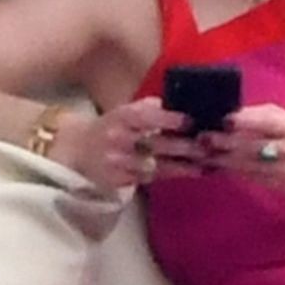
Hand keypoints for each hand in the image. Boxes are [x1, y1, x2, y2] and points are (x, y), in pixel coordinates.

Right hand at [52, 97, 202, 192]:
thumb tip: (182, 105)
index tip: (192, 121)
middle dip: (185, 147)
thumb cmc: (110, 127)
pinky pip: (150, 179)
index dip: (170, 119)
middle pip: (156, 144)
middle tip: (208, 147)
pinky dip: (171, 176)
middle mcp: (119, 138)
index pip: (147, 116)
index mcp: (122, 116)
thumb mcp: (125, 111)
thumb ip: (150, 108)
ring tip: (205, 165)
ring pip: (156, 165)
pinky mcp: (120, 179)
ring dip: (183, 166)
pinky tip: (189, 174)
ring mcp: (119, 161)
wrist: (76, 149)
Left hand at [204, 104, 284, 199]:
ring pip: (245, 164)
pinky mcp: (275, 185)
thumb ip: (263, 114)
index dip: (243, 121)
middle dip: (223, 142)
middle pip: (251, 145)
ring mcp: (283, 170)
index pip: (266, 122)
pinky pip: (248, 176)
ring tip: (202, 152)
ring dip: (220, 159)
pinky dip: (229, 170)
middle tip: (202, 137)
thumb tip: (233, 112)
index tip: (222, 119)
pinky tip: (215, 165)